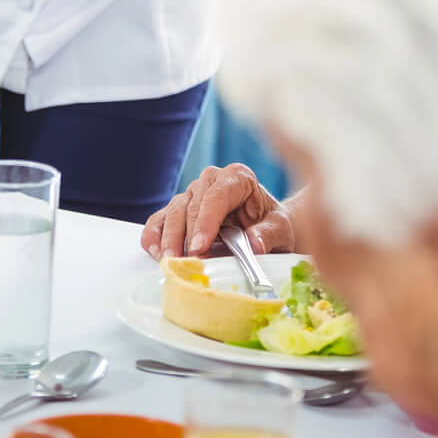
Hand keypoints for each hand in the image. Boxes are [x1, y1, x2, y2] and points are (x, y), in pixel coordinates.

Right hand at [142, 163, 295, 259]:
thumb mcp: (281, 229)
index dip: (206, 221)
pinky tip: (156, 250)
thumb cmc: (272, 224)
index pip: (217, 195)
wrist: (267, 228)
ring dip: (168, 237)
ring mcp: (193, 194)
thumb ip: (269, 234)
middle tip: (183, 260)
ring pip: (174, 211)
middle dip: (185, 235)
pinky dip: (156, 234)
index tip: (200, 247)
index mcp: (238, 177)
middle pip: (191, 204)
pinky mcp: (180, 211)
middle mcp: (211, 180)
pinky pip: (162, 219)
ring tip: (168, 260)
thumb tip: (254, 242)